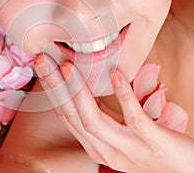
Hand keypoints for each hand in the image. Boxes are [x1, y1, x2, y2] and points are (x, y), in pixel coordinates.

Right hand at [34, 54, 193, 171]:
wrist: (184, 172)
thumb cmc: (151, 149)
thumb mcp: (118, 133)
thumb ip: (101, 115)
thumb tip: (84, 89)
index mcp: (96, 146)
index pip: (67, 116)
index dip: (53, 92)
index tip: (44, 69)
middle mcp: (106, 151)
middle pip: (73, 117)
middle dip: (56, 88)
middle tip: (44, 62)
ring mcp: (128, 149)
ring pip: (93, 121)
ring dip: (79, 93)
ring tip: (69, 68)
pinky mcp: (152, 142)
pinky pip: (133, 118)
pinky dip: (122, 95)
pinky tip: (115, 74)